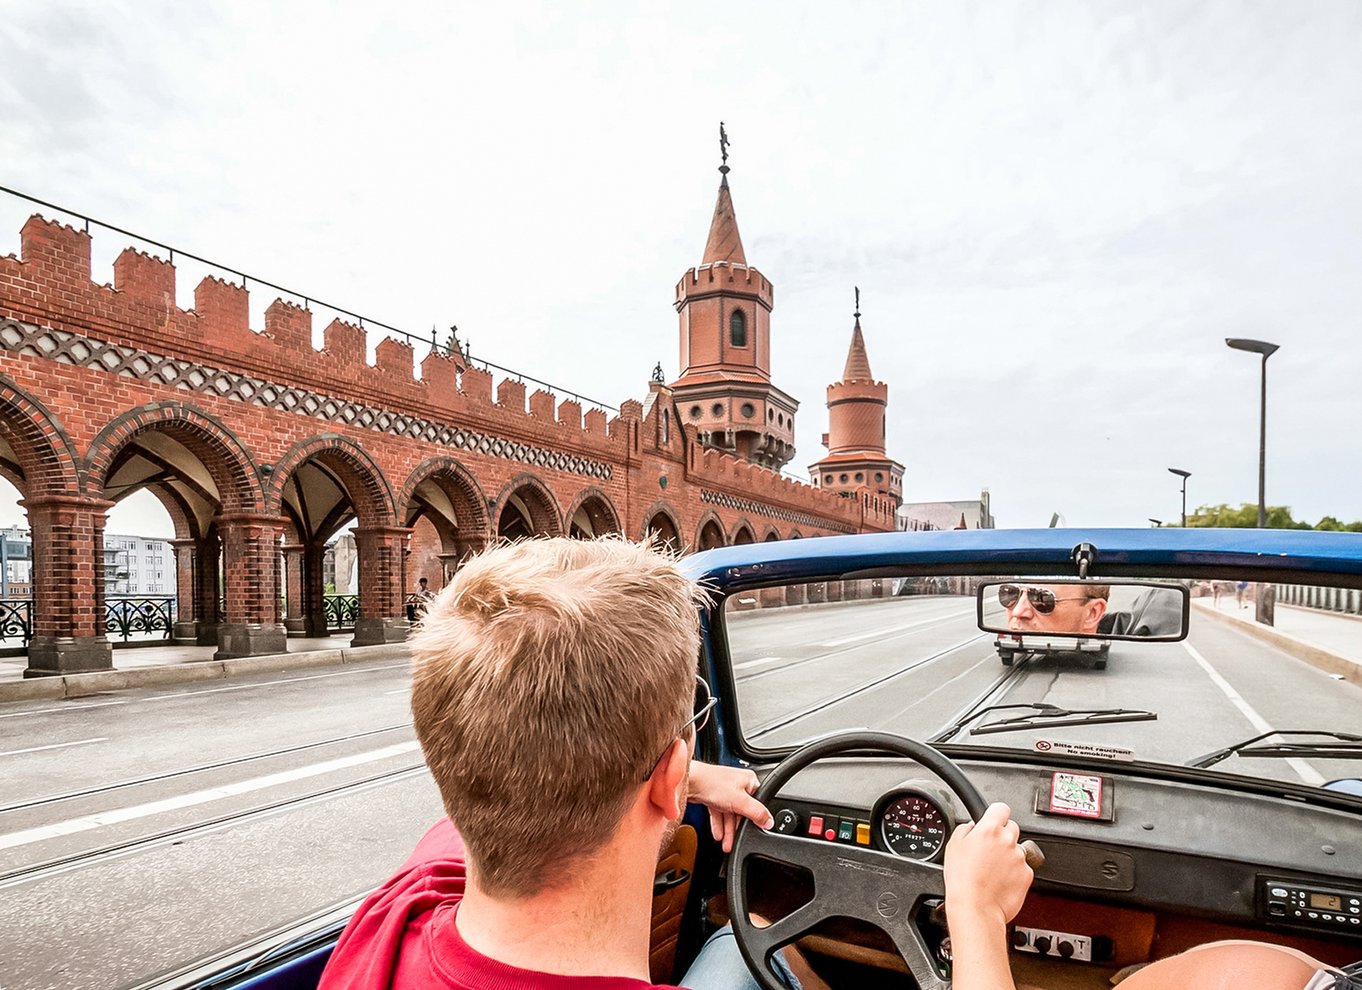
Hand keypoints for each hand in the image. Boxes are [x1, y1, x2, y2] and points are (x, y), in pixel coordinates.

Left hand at [687, 760, 773, 851]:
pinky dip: (719, 825)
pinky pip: (719, 813)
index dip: (755, 818)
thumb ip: (757, 813)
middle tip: (735, 842)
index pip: (758, 803)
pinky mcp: (713, 796)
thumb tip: (769, 822)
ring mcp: (724, 791)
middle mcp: (738, 784)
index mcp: (749, 781)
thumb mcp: (740, 801)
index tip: (754, 831)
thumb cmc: (712, 783)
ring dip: (728, 830)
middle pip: (742, 811)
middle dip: (737, 829)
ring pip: (730, 814)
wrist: (689, 781)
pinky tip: (718, 835)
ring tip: (726, 844)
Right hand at [944, 802, 1032, 927]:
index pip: (1001, 808)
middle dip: (1002, 835)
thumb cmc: (962, 880)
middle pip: (1012, 827)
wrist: (976, 907)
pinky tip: (1000, 880)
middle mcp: (1008, 840)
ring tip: (993, 870)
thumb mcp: (953, 846)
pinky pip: (1023, 868)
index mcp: (989, 829)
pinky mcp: (1028, 874)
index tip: (993, 820)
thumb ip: (964, 829)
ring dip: (1009, 855)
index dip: (996, 814)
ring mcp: (1020, 857)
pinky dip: (1014, 872)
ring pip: (1018, 849)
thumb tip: (972, 826)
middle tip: (990, 850)